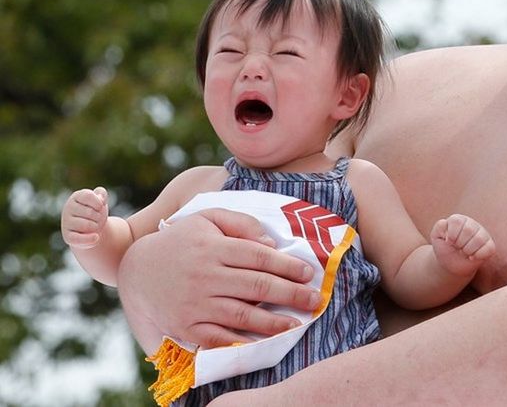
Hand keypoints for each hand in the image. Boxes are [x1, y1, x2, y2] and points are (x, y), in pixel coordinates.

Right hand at [61, 187, 107, 248]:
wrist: (91, 229)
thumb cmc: (96, 211)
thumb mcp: (100, 200)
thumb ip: (102, 193)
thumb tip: (100, 198)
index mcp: (76, 197)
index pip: (88, 196)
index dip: (99, 203)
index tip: (100, 206)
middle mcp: (68, 209)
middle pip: (90, 212)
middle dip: (99, 216)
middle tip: (97, 218)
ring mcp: (66, 223)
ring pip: (88, 226)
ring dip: (96, 226)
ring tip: (94, 226)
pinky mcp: (67, 237)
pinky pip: (79, 239)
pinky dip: (91, 239)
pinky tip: (96, 237)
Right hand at [117, 208, 319, 348]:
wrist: (137, 268)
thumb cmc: (182, 239)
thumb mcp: (208, 217)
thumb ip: (241, 223)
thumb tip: (270, 243)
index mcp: (213, 247)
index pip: (258, 257)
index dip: (286, 265)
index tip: (307, 273)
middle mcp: (205, 275)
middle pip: (256, 286)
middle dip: (290, 294)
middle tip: (314, 300)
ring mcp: (195, 303)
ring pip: (241, 315)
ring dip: (272, 322)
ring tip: (295, 324)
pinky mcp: (185, 326)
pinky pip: (217, 337)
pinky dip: (241, 342)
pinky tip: (261, 343)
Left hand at [430, 214, 495, 276]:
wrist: (451, 264)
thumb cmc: (444, 248)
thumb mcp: (436, 238)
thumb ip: (438, 228)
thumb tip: (444, 222)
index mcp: (459, 219)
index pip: (457, 221)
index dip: (452, 235)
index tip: (449, 242)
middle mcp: (472, 224)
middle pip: (469, 230)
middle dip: (460, 243)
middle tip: (457, 248)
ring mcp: (482, 234)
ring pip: (479, 239)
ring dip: (468, 250)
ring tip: (464, 252)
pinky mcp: (489, 245)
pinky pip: (489, 248)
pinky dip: (478, 255)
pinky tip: (472, 257)